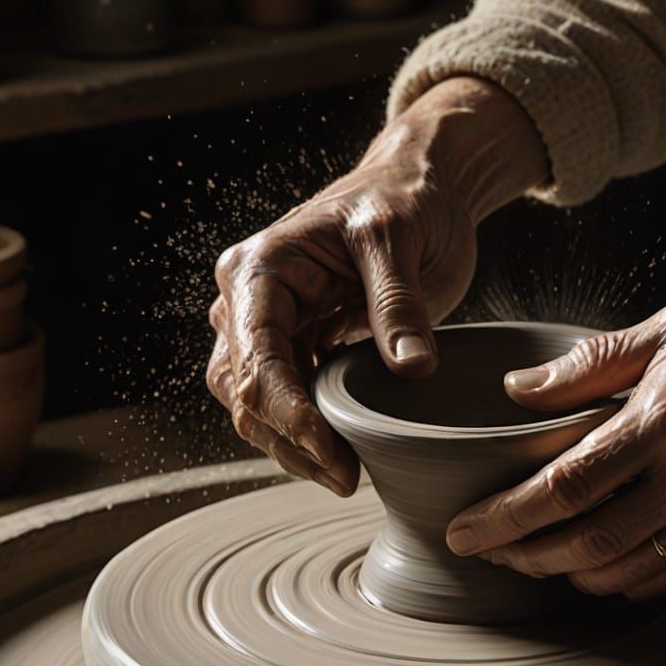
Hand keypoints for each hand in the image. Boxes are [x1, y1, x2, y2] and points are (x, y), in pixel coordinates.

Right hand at [207, 77, 547, 493]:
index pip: (257, 359)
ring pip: (257, 405)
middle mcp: (249, 299)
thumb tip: (410, 370)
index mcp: (260, 268)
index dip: (290, 414)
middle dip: (289, 442)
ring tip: (346, 475)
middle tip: (347, 478)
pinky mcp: (300, 342)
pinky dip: (308, 430)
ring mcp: (271, 324)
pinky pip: (288, 397)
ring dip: (293, 446)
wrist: (420, 187)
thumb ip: (398, 303)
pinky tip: (344, 451)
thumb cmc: (405, 198)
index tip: (333, 453)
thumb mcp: (399, 236)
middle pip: (245, 392)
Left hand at [446, 260, 665, 599]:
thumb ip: (588, 364)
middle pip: (583, 546)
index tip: (463, 533)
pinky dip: (618, 577)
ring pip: (619, 576)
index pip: (563, 488)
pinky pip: (660, 582)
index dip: (504, 518)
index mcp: (663, 423)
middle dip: (524, 556)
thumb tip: (517, 391)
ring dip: (565, 572)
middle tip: (489, 552)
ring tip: (534, 555)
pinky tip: (597, 557)